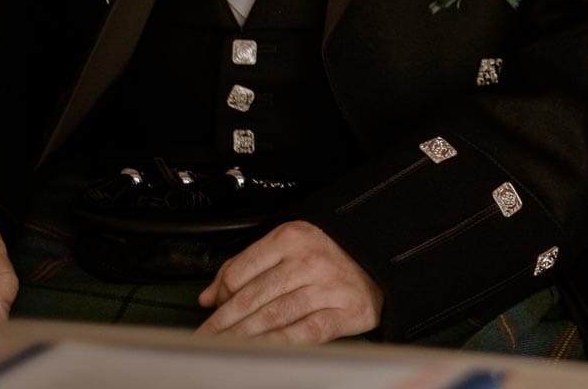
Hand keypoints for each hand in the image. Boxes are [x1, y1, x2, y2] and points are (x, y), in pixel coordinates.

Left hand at [197, 220, 381, 342]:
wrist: (381, 261)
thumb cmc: (333, 254)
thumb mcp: (290, 244)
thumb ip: (247, 265)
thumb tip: (209, 295)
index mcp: (293, 237)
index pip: (242, 271)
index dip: (220, 295)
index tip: (209, 312)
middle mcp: (310, 260)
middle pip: (253, 297)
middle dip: (223, 323)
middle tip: (206, 339)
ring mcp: (328, 287)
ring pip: (273, 317)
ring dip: (242, 337)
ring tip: (225, 348)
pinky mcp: (344, 312)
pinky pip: (302, 332)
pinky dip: (276, 344)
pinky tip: (259, 350)